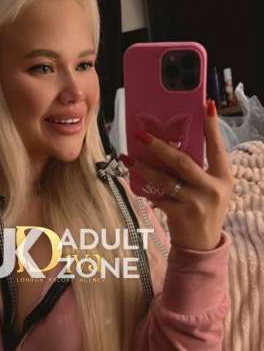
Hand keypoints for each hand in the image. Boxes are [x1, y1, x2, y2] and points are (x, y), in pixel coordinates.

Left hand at [130, 100, 234, 250]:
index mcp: (223, 177)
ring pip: (165, 180)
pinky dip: (145, 190)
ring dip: (144, 168)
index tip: (206, 105)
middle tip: (141, 135)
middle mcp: (212, 188)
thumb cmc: (204, 210)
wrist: (202, 245)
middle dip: (160, 147)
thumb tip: (172, 145)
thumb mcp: (211, 188)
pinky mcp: (181, 215)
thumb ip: (199, 170)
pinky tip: (133, 182)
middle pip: (183, 162)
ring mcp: (197, 202)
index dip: (212, 127)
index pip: (217, 148)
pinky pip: (158, 198)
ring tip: (127, 158)